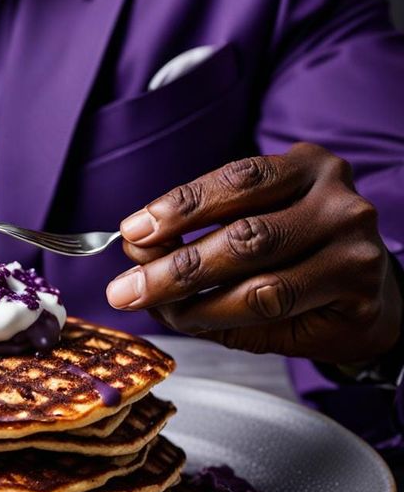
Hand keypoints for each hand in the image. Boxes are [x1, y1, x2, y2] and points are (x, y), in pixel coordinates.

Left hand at [106, 143, 402, 365]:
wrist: (366, 300)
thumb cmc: (296, 262)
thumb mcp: (246, 235)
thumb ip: (195, 241)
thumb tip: (134, 250)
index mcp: (306, 169)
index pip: (238, 180)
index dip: (181, 206)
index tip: (132, 231)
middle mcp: (336, 200)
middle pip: (244, 234)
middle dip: (174, 266)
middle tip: (124, 290)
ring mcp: (353, 245)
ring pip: (257, 282)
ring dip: (193, 303)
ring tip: (157, 310)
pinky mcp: (356, 291)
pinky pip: (274, 313)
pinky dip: (223, 321)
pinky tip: (196, 322)